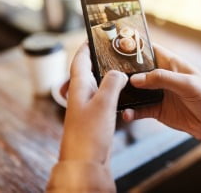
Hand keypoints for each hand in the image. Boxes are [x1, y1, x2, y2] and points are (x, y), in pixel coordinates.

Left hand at [59, 43, 127, 163]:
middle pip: (88, 70)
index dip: (86, 47)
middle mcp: (81, 94)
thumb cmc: (88, 134)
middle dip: (98, 59)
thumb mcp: (103, 103)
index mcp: (79, 87)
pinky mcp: (94, 118)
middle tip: (112, 51)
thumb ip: (112, 84)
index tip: (93, 37)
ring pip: (97, 84)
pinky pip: (103, 98)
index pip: (79, 60)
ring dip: (107, 75)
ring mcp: (87, 106)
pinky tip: (122, 92)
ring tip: (121, 68)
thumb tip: (119, 73)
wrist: (84, 163)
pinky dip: (112, 91)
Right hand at [123, 44, 200, 168]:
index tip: (116, 47)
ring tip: (113, 95)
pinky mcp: (156, 110)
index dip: (134, 47)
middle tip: (108, 75)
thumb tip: (135, 79)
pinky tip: (126, 114)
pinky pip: (139, 109)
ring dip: (125, 93)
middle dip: (123, 72)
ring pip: (135, 91)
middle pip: (137, 71)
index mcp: (171, 63)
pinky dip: (131, 112)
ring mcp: (157, 93)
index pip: (150, 50)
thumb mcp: (187, 84)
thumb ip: (162, 79)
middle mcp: (161, 77)